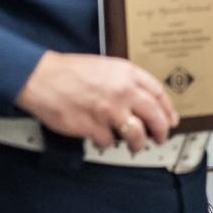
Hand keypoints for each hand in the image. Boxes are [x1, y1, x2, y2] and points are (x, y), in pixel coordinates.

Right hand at [15, 52, 177, 148]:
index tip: (171, 118)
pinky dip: (107, 143)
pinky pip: (109, 141)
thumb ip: (124, 81)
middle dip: (161, 130)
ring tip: (134, 146)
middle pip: (155, 116)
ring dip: (137, 143)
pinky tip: (103, 140)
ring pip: (136, 134)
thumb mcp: (105, 66)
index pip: (159, 93)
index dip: (168, 109)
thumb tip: (141, 100)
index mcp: (127, 73)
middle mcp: (122, 92)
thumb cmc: (68, 71)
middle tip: (161, 137)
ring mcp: (109, 111)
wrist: (42, 78)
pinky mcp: (94, 127)